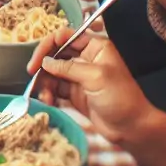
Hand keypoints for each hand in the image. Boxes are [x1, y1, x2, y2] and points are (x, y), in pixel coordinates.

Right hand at [27, 28, 153, 144]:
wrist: (132, 129)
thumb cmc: (121, 98)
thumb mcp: (95, 77)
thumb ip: (68, 67)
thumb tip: (45, 62)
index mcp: (95, 47)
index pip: (65, 37)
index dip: (49, 44)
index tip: (38, 59)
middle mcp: (85, 58)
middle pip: (56, 53)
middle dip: (43, 64)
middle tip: (32, 74)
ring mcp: (79, 76)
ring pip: (53, 72)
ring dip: (45, 82)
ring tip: (44, 96)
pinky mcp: (75, 93)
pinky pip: (55, 88)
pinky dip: (49, 93)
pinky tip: (48, 101)